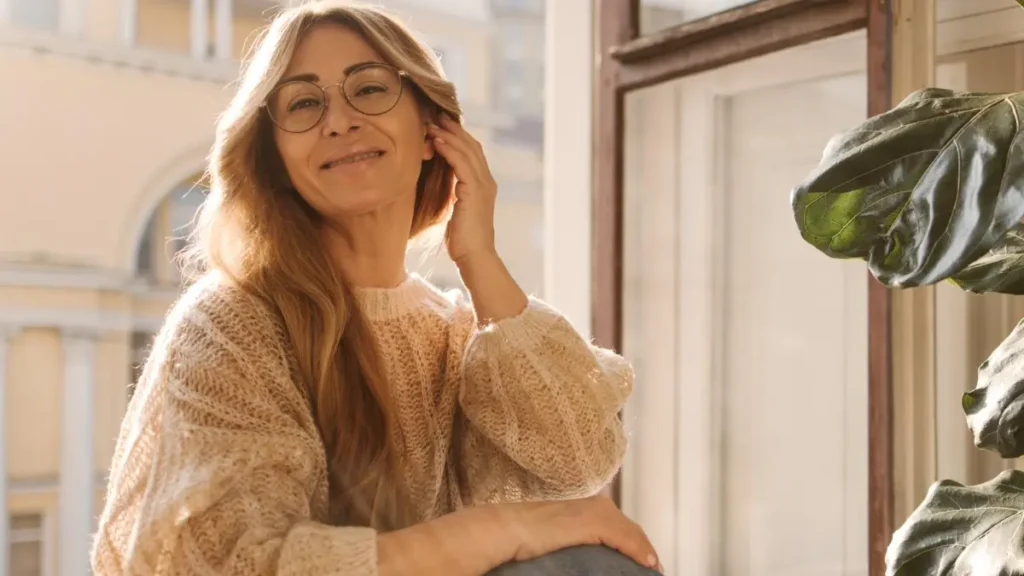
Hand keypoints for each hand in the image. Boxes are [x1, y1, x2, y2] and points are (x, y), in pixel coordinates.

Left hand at [376, 495, 660, 575]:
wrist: (369, 573)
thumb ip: (533, 568)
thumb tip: (565, 566)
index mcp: (512, 529)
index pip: (589, 521)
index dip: (628, 539)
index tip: (653, 565)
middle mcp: (509, 515)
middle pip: (584, 509)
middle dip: (623, 533)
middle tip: (648, 567)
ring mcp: (497, 519)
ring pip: (566, 514)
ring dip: (600, 534)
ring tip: (621, 566)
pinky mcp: (487, 529)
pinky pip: (546, 524)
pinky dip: (575, 537)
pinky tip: (577, 564)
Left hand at [426, 114, 497, 264]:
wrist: (475, 258)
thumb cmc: (463, 240)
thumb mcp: (457, 211)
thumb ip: (453, 194)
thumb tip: (441, 185)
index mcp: (483, 185)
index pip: (472, 152)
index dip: (457, 137)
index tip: (440, 125)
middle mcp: (487, 181)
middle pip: (472, 145)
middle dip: (453, 129)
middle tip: (435, 115)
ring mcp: (483, 185)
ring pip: (467, 150)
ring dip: (448, 135)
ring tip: (432, 124)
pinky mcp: (475, 192)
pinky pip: (461, 163)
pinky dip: (448, 150)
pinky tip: (435, 141)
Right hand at [502, 495, 661, 572]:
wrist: (504, 530)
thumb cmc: (519, 538)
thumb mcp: (552, 541)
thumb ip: (570, 544)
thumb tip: (574, 558)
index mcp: (583, 507)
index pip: (617, 526)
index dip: (632, 544)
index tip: (642, 562)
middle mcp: (592, 503)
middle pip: (628, 528)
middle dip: (641, 549)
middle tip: (650, 568)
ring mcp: (594, 510)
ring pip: (630, 533)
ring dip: (643, 552)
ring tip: (651, 569)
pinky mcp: (594, 520)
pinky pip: (625, 538)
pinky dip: (639, 551)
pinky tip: (648, 564)